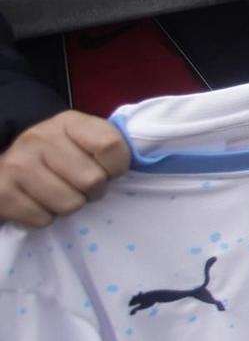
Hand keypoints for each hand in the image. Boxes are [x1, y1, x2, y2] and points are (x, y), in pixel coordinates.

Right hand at [0, 111, 129, 227]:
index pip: (111, 147)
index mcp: (68, 122)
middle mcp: (39, 138)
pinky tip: (38, 201)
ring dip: (70, 205)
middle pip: (92, 181)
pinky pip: (43, 218)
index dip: (118, 167)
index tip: (109, 170)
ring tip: (59, 192)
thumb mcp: (84, 139)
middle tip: (81, 185)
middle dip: (93, 190)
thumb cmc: (58, 154)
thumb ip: (110, 146)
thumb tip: (142, 163)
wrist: (6, 164)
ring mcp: (17, 165)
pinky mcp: (2, 192)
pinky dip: (45, 216)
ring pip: (69, 204)